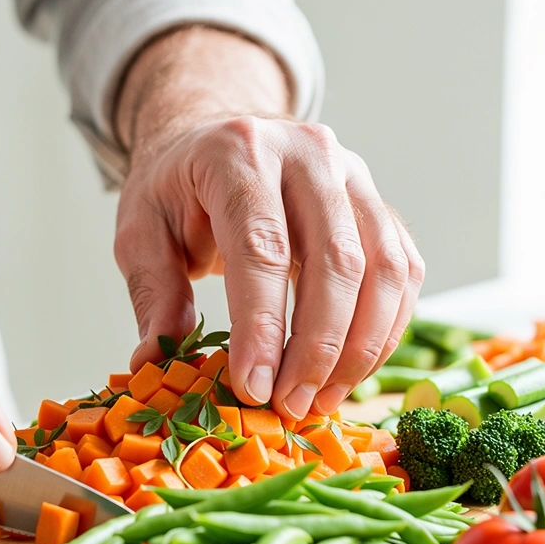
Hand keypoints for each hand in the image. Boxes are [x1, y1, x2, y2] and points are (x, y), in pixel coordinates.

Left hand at [113, 29, 423, 419]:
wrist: (218, 138)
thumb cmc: (178, 189)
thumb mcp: (140, 230)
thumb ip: (153, 291)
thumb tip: (155, 360)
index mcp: (239, 152)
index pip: (261, 247)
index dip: (262, 326)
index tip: (253, 388)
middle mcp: (309, 153)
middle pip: (336, 260)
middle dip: (317, 348)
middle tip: (290, 405)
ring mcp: (355, 176)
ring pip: (385, 269)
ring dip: (359, 348)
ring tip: (320, 400)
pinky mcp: (380, 205)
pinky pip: (404, 272)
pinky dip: (383, 331)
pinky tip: (348, 372)